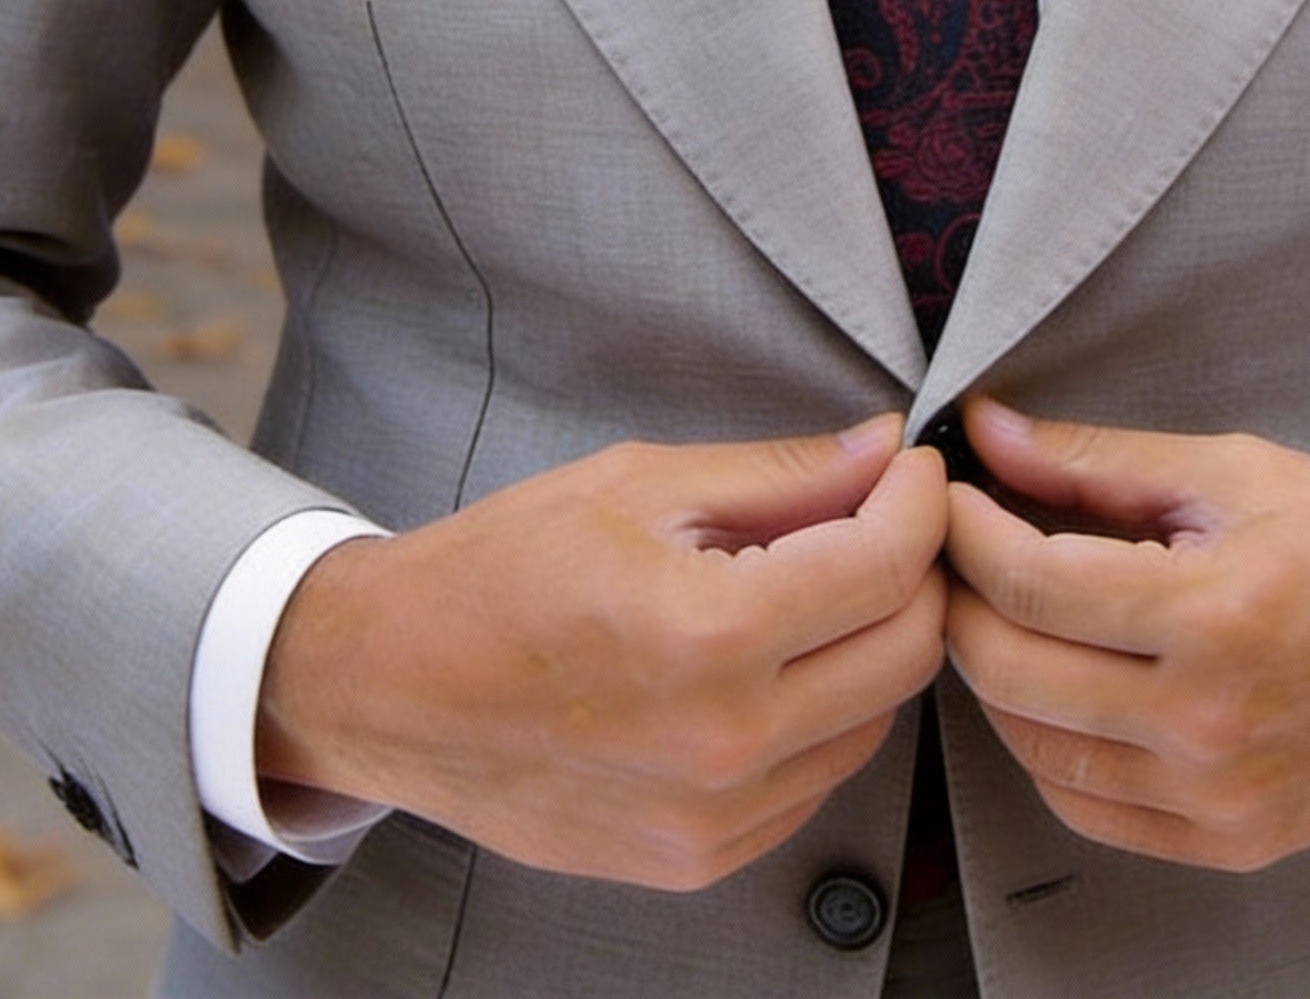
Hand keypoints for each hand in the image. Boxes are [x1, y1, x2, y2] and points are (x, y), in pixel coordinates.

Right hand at [258, 416, 947, 889]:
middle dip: (916, 569)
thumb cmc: (498, 573)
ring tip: (813, 585)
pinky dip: (823, 713)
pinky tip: (769, 662)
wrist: (389, 686)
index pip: (886, 565)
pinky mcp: (699, 859)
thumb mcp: (639, 485)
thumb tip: (882, 449)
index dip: (920, 500)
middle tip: (881, 517)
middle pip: (908, 650)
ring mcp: (715, 816)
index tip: (913, 468)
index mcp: (708, 633)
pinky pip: (818, 779)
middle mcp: (725, 741)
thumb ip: (780, 474)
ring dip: (871, 643)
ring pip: (875, 719)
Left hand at [943, 399, 1309, 871]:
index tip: (950, 494)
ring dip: (993, 673)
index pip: (1029, 583)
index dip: (965, 532)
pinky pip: (1084, 807)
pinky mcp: (1228, 840)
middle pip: (1010, 670)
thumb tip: (986, 432)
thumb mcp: (1234, 473)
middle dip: (960, 598)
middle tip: (958, 549)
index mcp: (1214, 615)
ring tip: (1002, 610)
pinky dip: (1044, 746)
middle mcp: (1208, 722)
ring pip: (1030, 747)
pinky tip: (1053, 687)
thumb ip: (1097, 460)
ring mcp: (1216, 796)